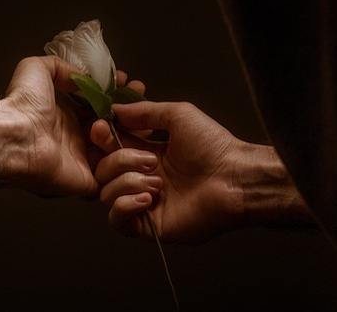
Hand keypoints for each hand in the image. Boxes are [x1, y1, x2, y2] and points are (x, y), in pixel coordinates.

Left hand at [2, 56, 141, 196]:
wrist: (14, 135)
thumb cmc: (22, 104)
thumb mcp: (38, 69)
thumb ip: (62, 67)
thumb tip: (85, 77)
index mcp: (66, 115)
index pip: (100, 105)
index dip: (117, 94)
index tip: (131, 83)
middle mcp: (77, 138)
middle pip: (113, 126)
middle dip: (131, 111)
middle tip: (142, 96)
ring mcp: (84, 161)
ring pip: (119, 148)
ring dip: (134, 131)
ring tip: (141, 114)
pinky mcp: (89, 181)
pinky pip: (115, 174)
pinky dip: (129, 159)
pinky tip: (140, 140)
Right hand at [90, 101, 247, 242]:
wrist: (235, 178)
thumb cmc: (213, 145)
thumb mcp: (177, 115)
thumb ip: (143, 112)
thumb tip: (113, 110)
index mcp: (146, 153)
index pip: (109, 147)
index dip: (102, 138)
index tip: (102, 128)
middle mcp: (142, 177)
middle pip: (103, 170)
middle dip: (118, 160)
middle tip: (149, 159)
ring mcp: (144, 202)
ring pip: (107, 193)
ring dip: (127, 182)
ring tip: (157, 181)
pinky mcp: (149, 225)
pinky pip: (117, 221)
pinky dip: (124, 206)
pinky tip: (147, 198)